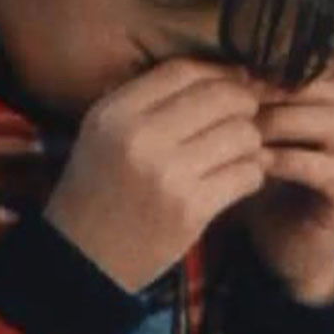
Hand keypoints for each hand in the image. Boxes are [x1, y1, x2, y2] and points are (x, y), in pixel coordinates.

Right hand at [45, 61, 266, 292]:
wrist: (83, 262)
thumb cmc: (99, 190)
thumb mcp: (104, 133)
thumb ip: (152, 100)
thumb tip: (222, 73)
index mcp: (115, 113)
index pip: (184, 70)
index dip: (220, 72)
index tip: (237, 81)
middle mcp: (140, 138)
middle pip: (222, 97)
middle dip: (246, 104)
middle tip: (246, 118)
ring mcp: (167, 175)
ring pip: (243, 134)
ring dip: (250, 143)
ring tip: (238, 153)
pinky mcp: (191, 210)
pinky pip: (247, 174)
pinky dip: (251, 175)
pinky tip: (236, 180)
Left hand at [245, 59, 333, 305]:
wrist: (292, 249)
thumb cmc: (271, 184)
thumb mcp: (266, 134)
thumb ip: (258, 98)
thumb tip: (220, 57)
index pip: (328, 58)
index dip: (287, 56)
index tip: (242, 63)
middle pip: (330, 84)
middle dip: (278, 86)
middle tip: (236, 94)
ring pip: (330, 121)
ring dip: (279, 121)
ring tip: (241, 129)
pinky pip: (321, 167)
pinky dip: (284, 160)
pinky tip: (253, 163)